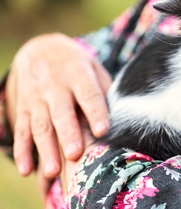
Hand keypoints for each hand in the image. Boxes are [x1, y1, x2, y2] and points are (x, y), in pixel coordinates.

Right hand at [5, 33, 111, 177]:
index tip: (103, 130)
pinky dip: (22, 151)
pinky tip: (27, 170)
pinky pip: (21, 130)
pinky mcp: (23, 108)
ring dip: (45, 150)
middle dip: (68, 134)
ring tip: (52, 172)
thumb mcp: (93, 66)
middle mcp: (56, 87)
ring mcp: (37, 98)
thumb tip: (121, 113)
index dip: (96, 112)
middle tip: (75, 155)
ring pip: (40, 125)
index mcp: (78, 75)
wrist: (39, 48)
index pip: (89, 94)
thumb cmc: (76, 64)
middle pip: (62, 113)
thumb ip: (105, 88)